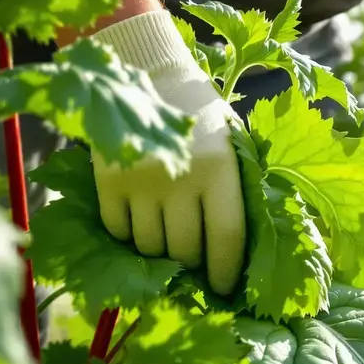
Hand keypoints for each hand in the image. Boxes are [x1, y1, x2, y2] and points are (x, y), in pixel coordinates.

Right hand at [89, 11, 244, 294]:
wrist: (149, 74)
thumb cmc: (202, 119)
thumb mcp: (233, 146)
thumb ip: (240, 189)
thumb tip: (255, 250)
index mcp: (221, 170)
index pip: (226, 239)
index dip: (224, 273)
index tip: (222, 289)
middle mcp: (181, 178)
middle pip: (184, 251)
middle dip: (191, 264)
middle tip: (193, 261)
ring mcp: (141, 181)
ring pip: (149, 246)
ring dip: (159, 250)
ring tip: (165, 235)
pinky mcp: (108, 181)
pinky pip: (118, 230)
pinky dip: (128, 233)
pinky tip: (139, 218)